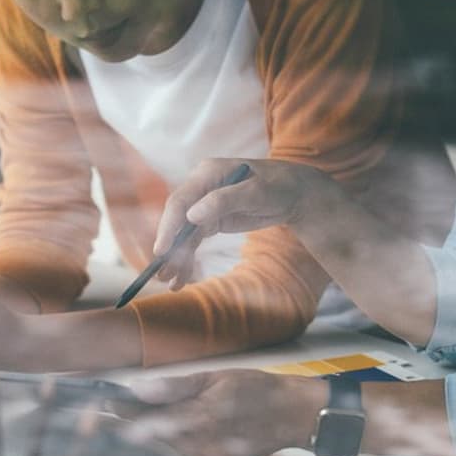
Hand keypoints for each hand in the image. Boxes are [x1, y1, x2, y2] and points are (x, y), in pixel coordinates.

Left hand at [116, 369, 326, 455]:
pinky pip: (185, 454)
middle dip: (136, 419)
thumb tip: (138, 390)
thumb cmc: (255, 390)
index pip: (145, 416)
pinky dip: (183, 441)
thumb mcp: (216, 377)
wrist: (292, 416)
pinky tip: (197, 428)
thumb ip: (176, 386)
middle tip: (117, 406)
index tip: (101, 404)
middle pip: (153, 432)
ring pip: (168, 444)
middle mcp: (199, 445)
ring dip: (162, 430)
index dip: (120, 410)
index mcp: (198, 416)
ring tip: (178, 412)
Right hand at [152, 158, 333, 289]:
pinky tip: (182, 276)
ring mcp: (204, 205)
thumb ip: (224, 201)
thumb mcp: (256, 193)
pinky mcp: (210, 220)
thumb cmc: (277, 187)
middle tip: (162, 272)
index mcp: (207, 173)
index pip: (180, 200)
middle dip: (170, 247)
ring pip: (183, 234)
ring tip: (172, 282)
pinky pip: (193, 240)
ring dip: (177, 258)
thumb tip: (193, 215)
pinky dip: (188, 258)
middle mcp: (200, 187)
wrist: (294, 193)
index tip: (162, 250)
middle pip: (177, 219)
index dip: (169, 225)